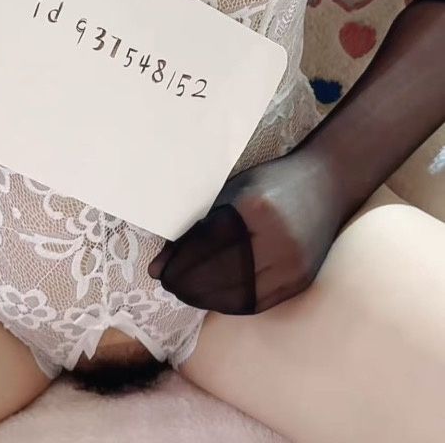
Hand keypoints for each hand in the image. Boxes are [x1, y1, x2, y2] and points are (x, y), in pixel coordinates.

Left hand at [148, 149, 342, 313]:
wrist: (328, 184)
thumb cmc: (274, 182)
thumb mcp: (235, 189)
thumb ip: (202, 222)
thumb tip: (163, 261)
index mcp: (257, 209)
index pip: (208, 246)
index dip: (180, 262)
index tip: (158, 270)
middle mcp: (279, 240)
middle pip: (223, 274)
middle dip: (189, 285)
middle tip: (168, 284)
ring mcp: (294, 264)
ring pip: (241, 295)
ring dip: (207, 299)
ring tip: (185, 292)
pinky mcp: (302, 280)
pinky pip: (260, 303)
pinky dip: (232, 304)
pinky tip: (213, 297)